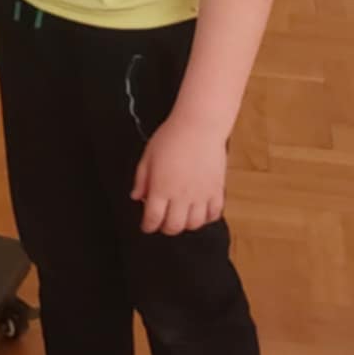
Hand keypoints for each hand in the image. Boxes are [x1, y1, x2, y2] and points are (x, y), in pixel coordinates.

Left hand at [131, 114, 227, 234]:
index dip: (147, 226)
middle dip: (166, 228)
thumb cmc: (172, 136)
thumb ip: (141, 179)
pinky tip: (201, 211)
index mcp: (161, 188)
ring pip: (194, 224)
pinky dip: (207, 217)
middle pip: (174, 227)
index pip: (153, 219)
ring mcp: (201, 195)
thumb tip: (136, 196)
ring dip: (186, 224)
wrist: (199, 125)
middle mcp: (181, 196)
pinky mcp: (217, 190)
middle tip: (163, 221)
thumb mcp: (148, 156)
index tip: (146, 225)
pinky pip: (214, 213)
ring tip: (181, 216)